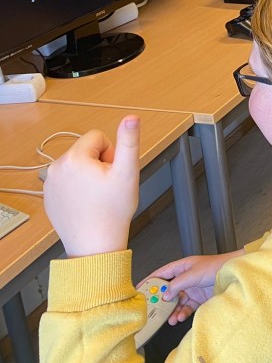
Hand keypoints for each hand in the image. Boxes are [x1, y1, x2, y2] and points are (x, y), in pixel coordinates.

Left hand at [43, 116, 140, 257]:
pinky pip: (67, 181)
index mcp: (74, 158)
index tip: (112, 173)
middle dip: (99, 164)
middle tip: (106, 186)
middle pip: (86, 150)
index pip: (98, 137)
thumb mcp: (128, 172)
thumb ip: (129, 141)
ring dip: (88, 175)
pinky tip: (86, 203)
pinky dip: (77, 188)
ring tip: (96, 196)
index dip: (112, 154)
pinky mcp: (49, 196)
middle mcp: (56, 167)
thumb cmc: (112, 211)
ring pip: (77, 165)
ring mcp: (50, 183)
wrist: (94, 244)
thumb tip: (131, 118)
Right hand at [142, 251, 242, 324]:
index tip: (140, 289)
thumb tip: (165, 294)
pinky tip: (179, 317)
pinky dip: (182, 313)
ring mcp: (193, 289)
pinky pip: (187, 307)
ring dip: (172, 310)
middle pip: (168, 290)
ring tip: (170, 319)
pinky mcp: (200, 298)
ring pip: (177, 302)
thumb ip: (177, 284)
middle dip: (161, 301)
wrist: (234, 275)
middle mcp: (186, 278)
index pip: (162, 273)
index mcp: (183, 267)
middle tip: (153, 310)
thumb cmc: (217, 267)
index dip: (151, 280)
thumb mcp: (193, 274)